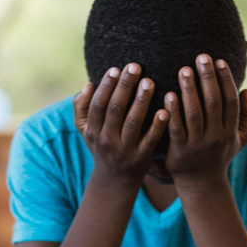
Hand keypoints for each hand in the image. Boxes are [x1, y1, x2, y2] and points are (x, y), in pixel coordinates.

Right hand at [73, 64, 168, 186]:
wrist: (114, 179)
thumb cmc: (102, 146)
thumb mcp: (85, 130)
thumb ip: (81, 108)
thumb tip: (88, 85)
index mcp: (93, 130)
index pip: (99, 104)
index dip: (107, 86)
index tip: (116, 68)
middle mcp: (107, 140)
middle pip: (116, 110)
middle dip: (125, 87)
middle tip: (135, 67)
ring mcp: (125, 149)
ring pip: (133, 122)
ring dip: (141, 101)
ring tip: (149, 82)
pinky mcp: (142, 157)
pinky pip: (150, 140)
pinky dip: (157, 126)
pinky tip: (165, 111)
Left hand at [163, 54, 246, 186]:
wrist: (202, 184)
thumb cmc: (220, 155)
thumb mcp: (240, 139)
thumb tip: (246, 91)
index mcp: (230, 131)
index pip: (230, 101)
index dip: (226, 80)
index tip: (219, 60)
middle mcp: (216, 137)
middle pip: (213, 103)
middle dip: (208, 78)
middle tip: (201, 57)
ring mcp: (197, 145)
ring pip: (194, 114)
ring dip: (189, 90)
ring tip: (183, 69)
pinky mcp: (180, 152)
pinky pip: (176, 129)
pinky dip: (173, 112)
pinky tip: (169, 94)